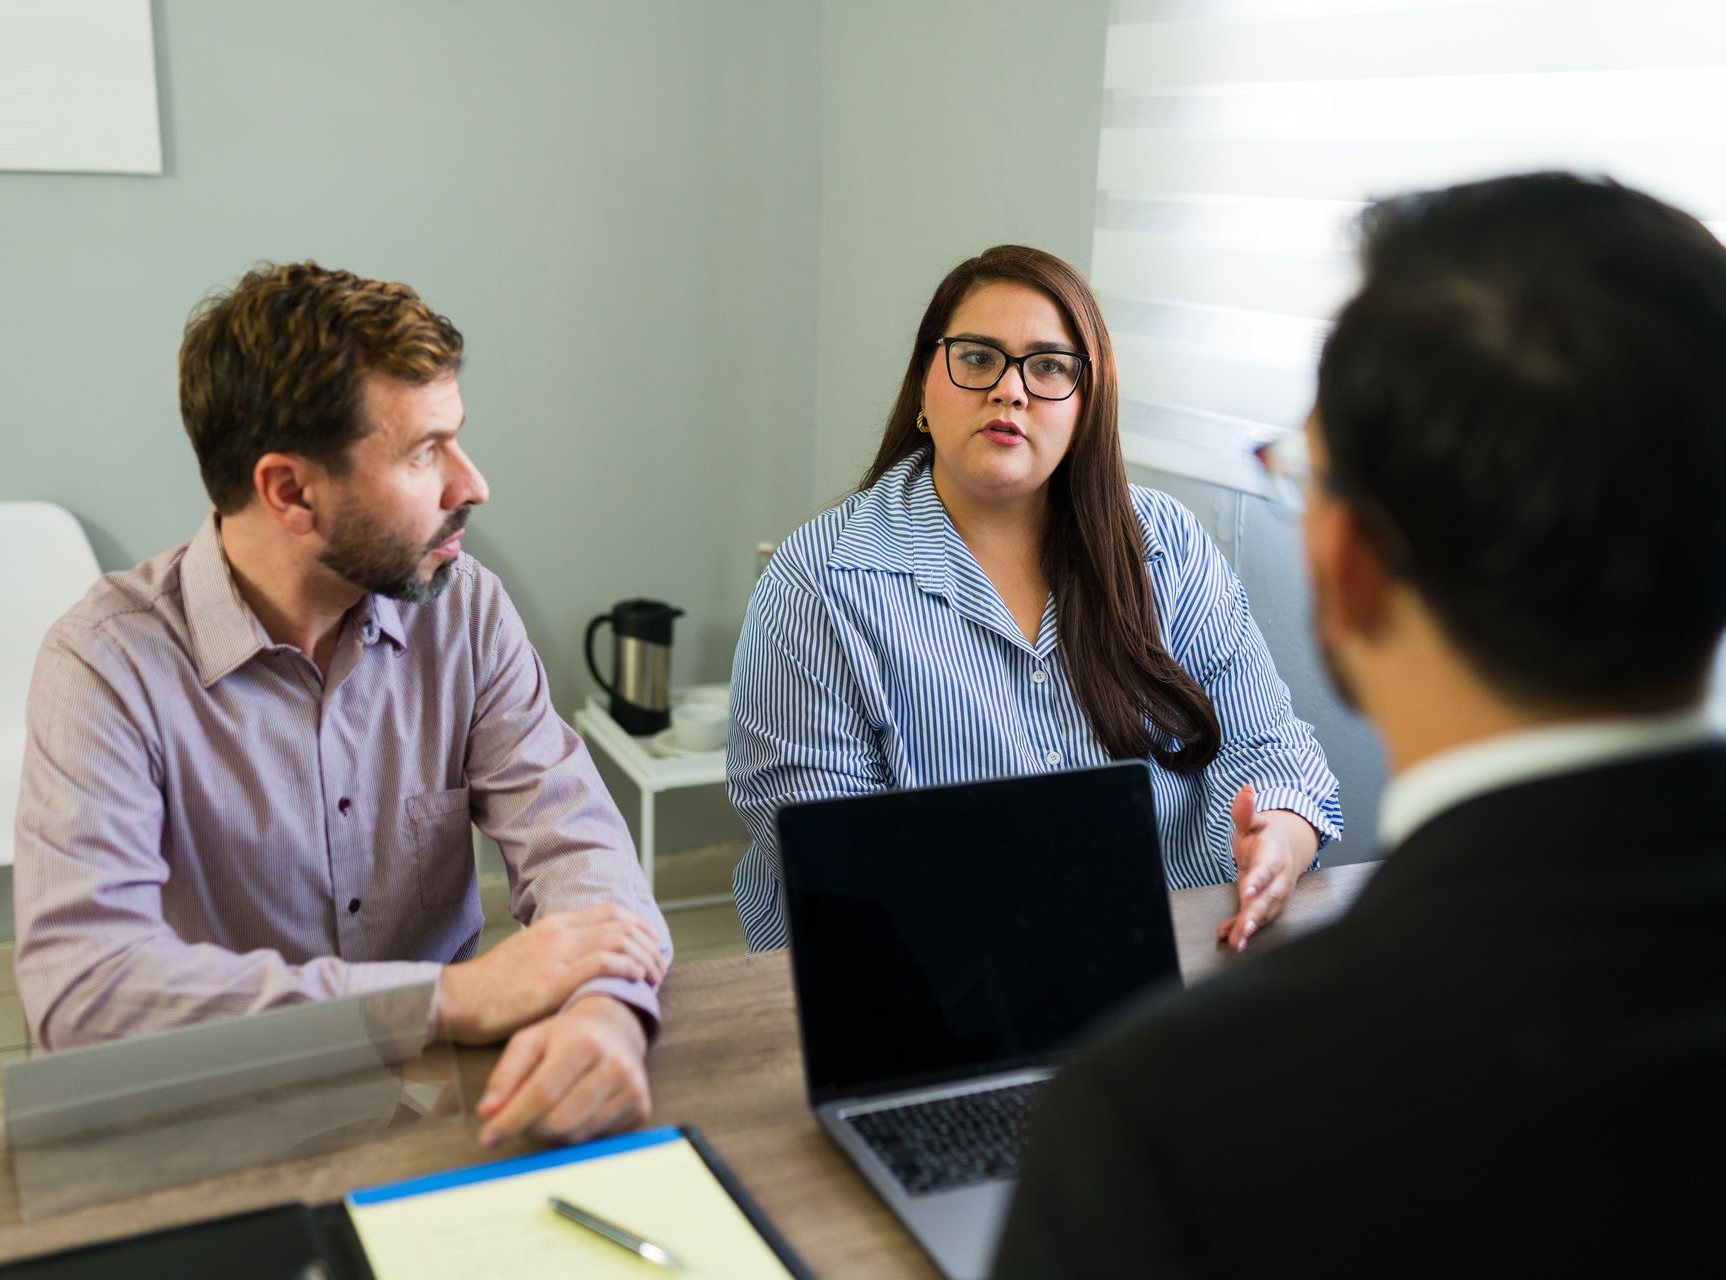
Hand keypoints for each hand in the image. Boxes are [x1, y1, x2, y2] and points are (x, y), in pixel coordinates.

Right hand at [437, 904, 665, 1043]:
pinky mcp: (554, 980)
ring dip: (645, 958)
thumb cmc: (490, 987)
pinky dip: (628, 968)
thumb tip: (586, 961)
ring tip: (653, 978)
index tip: (651, 945)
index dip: (639, 925)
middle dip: (649, 943)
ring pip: (620, 940)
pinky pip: (604, 963)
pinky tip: (636, 980)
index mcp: (553, 924)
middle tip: (658, 967)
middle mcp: (559, 932)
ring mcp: (557, 954)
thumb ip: (556, 952)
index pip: (610, 911)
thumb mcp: (527, 956)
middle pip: (622, 923)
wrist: (457, 999)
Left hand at [476, 994, 651, 1146]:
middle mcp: (615, 1064)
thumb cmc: (566, 1035)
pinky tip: (571, 1112)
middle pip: (560, 1120)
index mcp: (584, 1041)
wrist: (615, 1028)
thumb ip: (505, 1074)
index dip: (511, 1119)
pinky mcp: (641, 1108)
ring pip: (577, 1135)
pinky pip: (596, 1140)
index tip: (487, 1136)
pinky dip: (575, 1134)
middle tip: (517, 1121)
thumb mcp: (530, 1040)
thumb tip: (488, 1111)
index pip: (542, 1093)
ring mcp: (633, 1088)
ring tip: (544, 1112)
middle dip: (529, 1128)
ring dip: (550, 1134)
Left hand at [1216, 784, 1318, 953]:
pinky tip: (1228, 936)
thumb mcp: (1253, 821)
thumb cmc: (1266, 836)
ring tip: (1237, 941)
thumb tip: (1245, 791)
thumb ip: (1245, 810)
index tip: (1245, 891)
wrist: (1286, 848)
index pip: (1267, 869)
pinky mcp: (1269, 906)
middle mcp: (1278, 879)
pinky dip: (1242, 929)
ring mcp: (1276, 894)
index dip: (1258, 880)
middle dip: (1256, 914)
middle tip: (1243, 928)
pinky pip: (1257, 919)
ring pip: (1265, 913)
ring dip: (1251, 928)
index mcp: (1274, 856)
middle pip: (1269, 898)